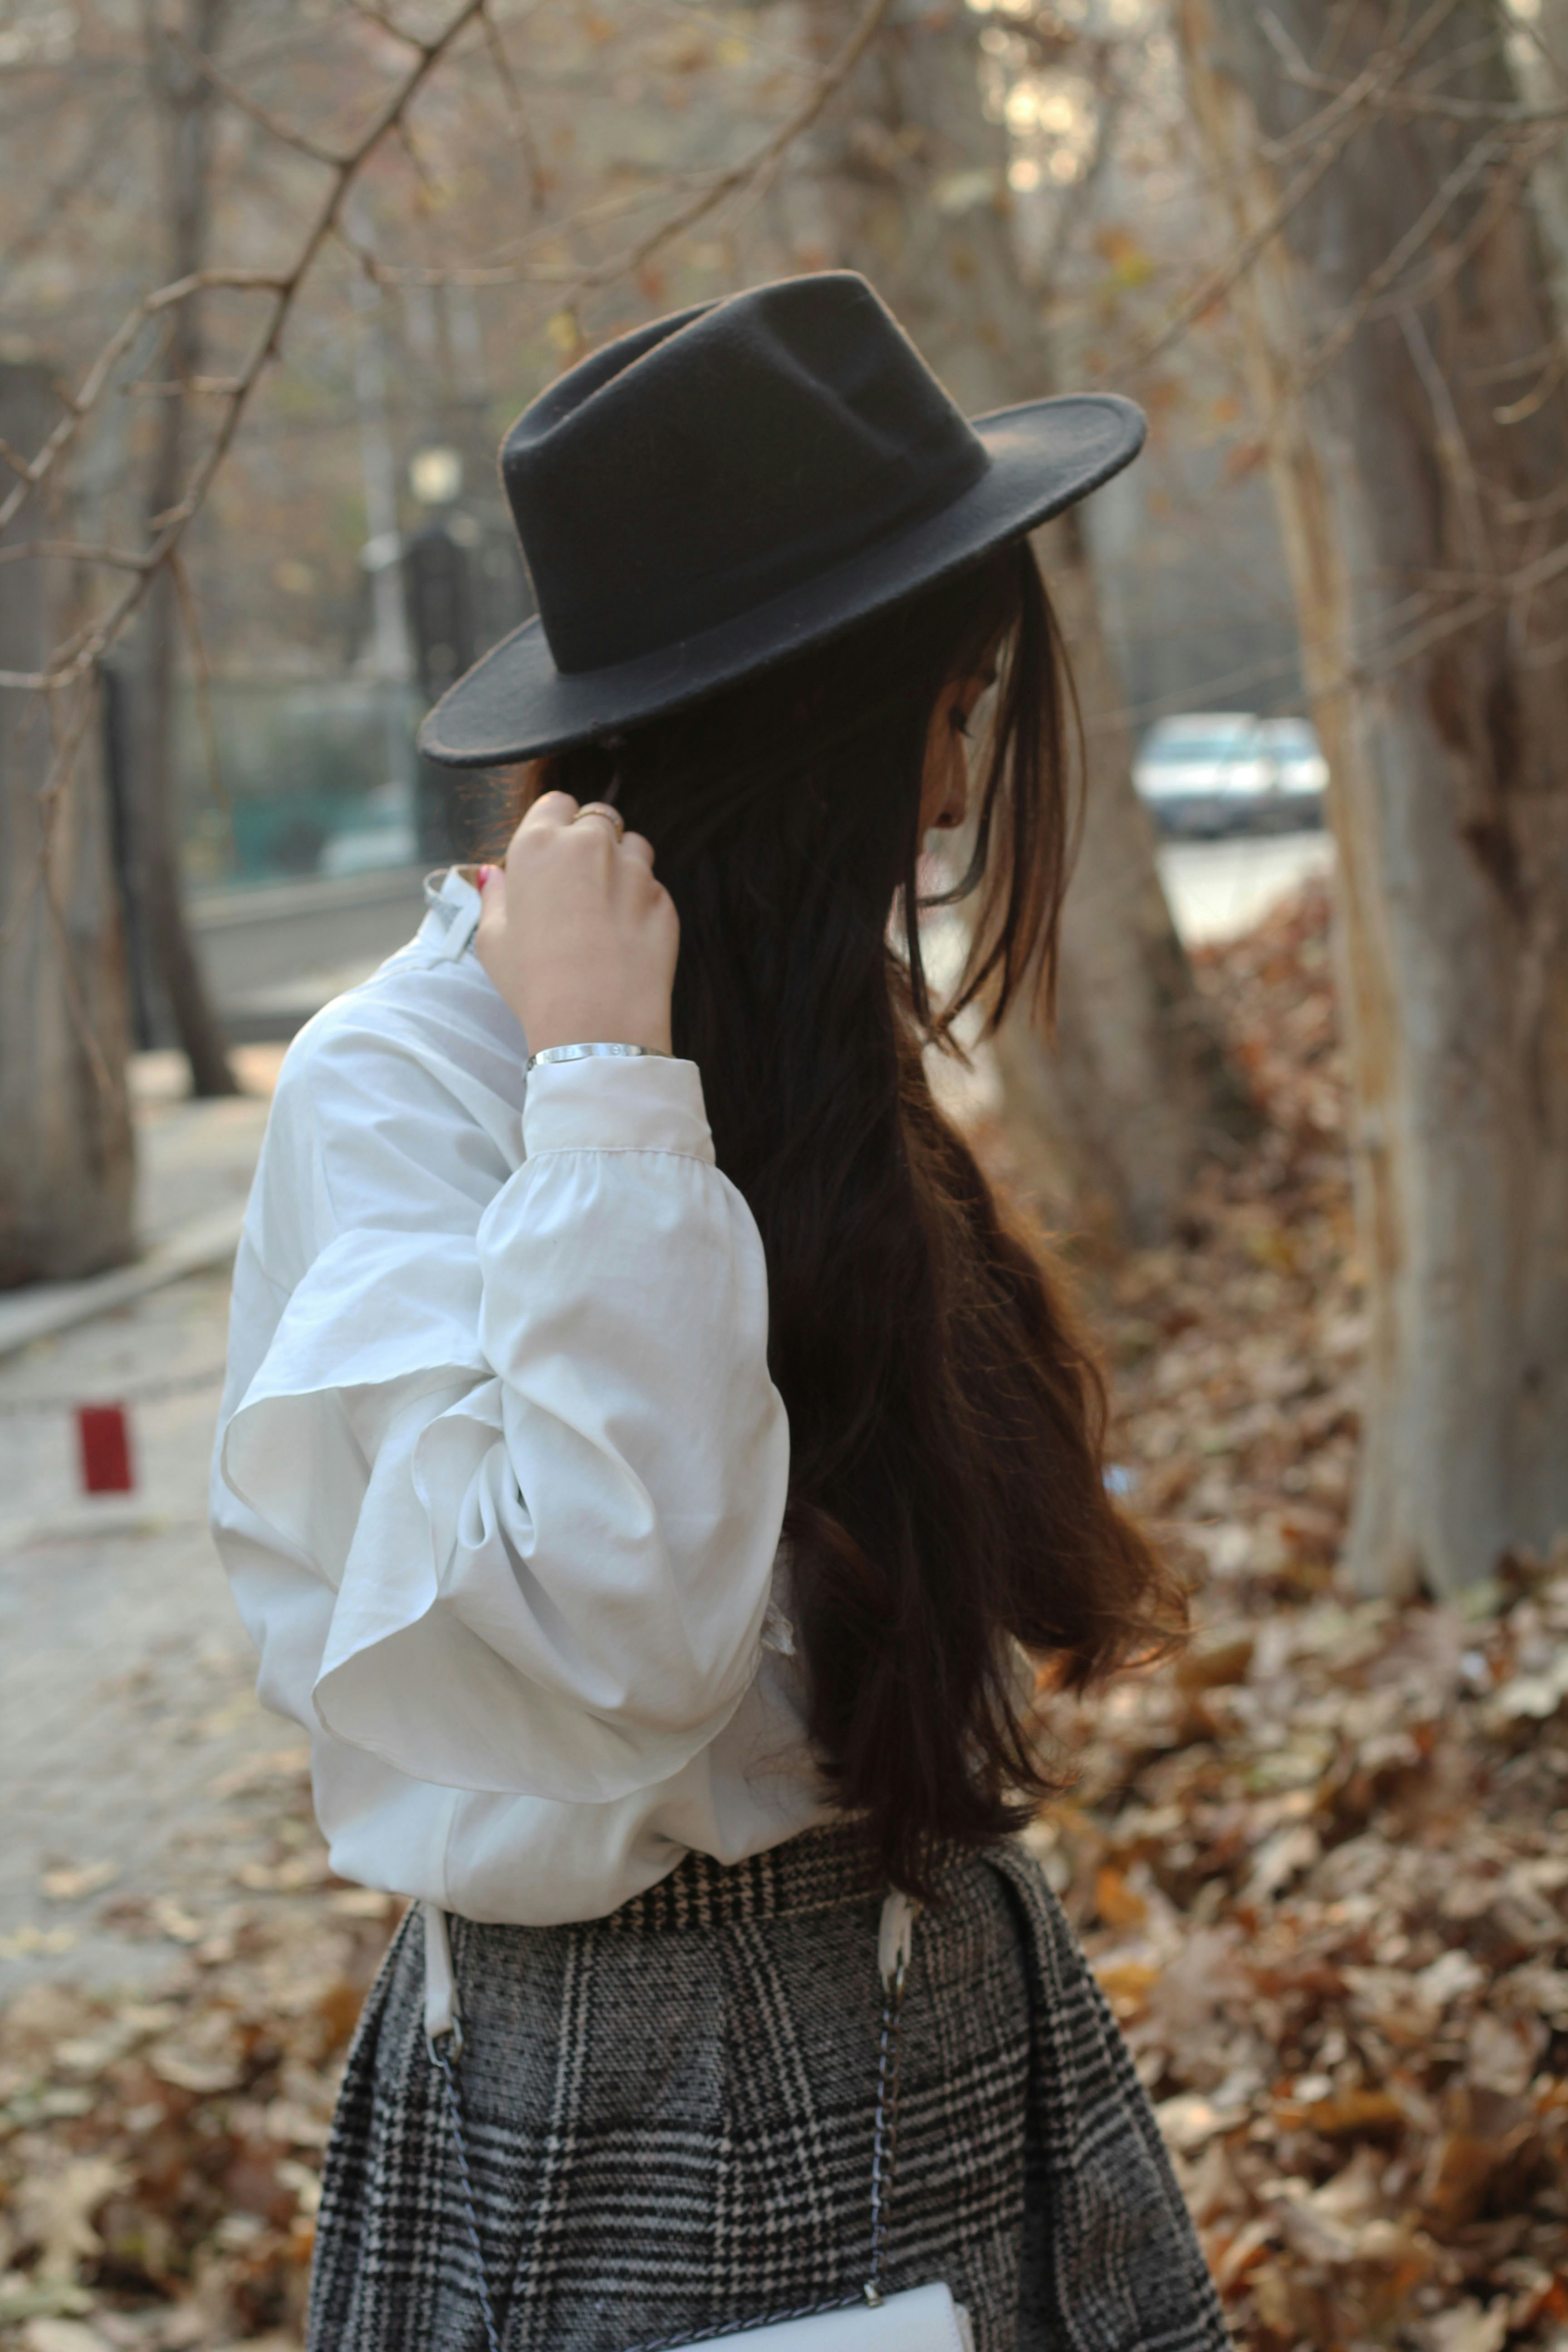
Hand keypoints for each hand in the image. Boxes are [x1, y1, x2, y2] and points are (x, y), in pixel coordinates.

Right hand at [475, 792, 677, 1056]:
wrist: (596, 1023)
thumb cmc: (533, 983)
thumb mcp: (493, 941)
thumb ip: (495, 897)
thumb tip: (493, 875)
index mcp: (540, 845)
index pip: (555, 804)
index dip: (555, 827)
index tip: (552, 855)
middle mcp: (590, 845)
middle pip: (597, 820)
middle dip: (590, 843)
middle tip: (578, 888)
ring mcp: (635, 870)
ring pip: (633, 847)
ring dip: (622, 866)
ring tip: (605, 912)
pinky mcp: (664, 900)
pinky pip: (653, 888)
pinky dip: (642, 903)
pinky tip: (625, 939)